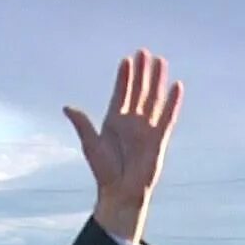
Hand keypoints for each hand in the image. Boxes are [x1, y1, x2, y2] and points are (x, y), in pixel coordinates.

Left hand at [65, 50, 184, 243]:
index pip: (121, 93)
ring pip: (153, 99)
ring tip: (161, 62)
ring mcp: (146, 129)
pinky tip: (176, 87)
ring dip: (156, 81)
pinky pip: (168, 117)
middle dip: (141, 72)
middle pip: (138, 91)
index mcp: (114, 121)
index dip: (124, 77)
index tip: (126, 60)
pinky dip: (173, 102)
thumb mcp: (91, 145)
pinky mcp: (159, 139)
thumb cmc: (105, 171)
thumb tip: (67, 107)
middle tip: (144, 52)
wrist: (121, 192)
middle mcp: (132, 122)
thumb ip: (83, 124)